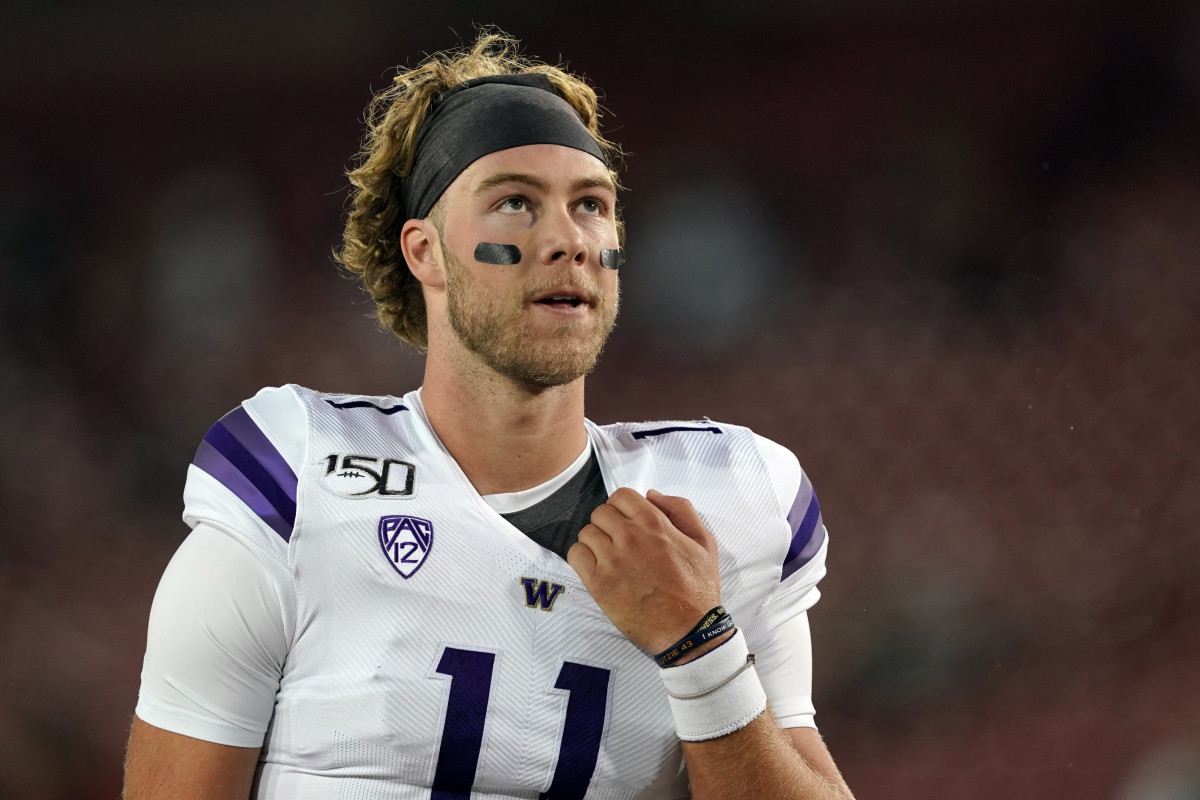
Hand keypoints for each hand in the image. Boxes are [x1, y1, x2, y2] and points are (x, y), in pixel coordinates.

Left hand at [567, 488, 722, 653]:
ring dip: (596, 541)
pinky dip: (582, 557)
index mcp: (654, 522)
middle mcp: (629, 536)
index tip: (629, 521)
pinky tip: (598, 567)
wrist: (689, 630)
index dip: (624, 506)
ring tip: (610, 556)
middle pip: (600, 512)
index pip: (620, 496)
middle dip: (609, 523)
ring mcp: (611, 560)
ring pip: (586, 532)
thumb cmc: (698, 588)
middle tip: (620, 541)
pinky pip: (575, 555)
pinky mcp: (598, 583)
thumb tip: (651, 495)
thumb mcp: (704, 541)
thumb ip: (681, 510)